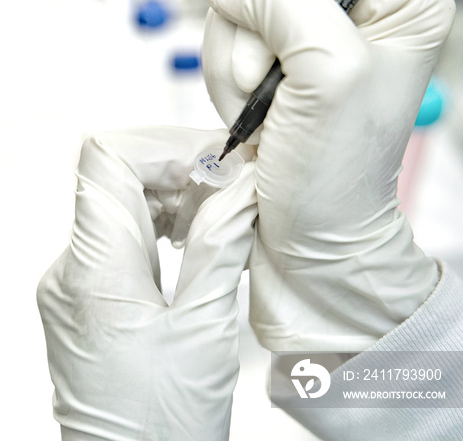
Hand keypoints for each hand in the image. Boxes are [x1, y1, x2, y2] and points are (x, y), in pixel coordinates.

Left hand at [37, 127, 255, 440]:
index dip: (164, 147)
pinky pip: (118, 242)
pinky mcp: (84, 301)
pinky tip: (195, 247)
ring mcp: (72, 286)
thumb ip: (220, 246)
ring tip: (221, 221)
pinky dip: (158, 230)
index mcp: (94, 272)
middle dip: (177, 171)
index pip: (105, 159)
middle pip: (113, 179)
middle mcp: (70, 271)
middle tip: (233, 191)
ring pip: (117, 207)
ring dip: (171, 199)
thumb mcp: (204, 331)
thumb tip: (241, 184)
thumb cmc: (161, 429)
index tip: (217, 163)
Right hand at [202, 0, 455, 350]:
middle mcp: (355, 10)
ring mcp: (307, 33)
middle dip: (255, 40)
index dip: (285, 5)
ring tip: (265, 114)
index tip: (281, 48)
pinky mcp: (270, 56)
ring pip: (238, 7)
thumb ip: (282, 5)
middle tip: (272, 91)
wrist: (303, 233)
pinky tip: (249, 115)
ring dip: (234, 67)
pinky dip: (223, 80)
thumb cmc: (334, 171)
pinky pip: (223, 38)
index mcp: (401, 0)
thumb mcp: (327, 73)